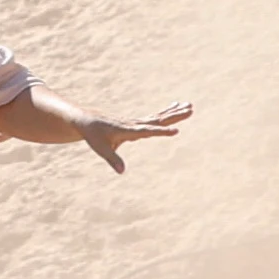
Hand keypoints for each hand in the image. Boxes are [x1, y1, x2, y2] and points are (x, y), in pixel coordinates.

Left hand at [78, 102, 192, 171]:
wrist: (87, 121)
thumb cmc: (94, 136)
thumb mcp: (101, 149)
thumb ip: (113, 159)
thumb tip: (122, 172)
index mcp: (128, 130)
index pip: (148, 131)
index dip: (162, 132)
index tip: (177, 131)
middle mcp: (135, 124)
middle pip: (159, 120)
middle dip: (175, 116)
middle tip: (191, 109)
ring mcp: (137, 122)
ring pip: (159, 117)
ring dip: (174, 112)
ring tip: (190, 106)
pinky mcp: (136, 123)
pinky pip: (155, 117)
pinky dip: (166, 112)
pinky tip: (174, 106)